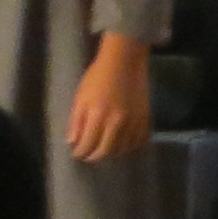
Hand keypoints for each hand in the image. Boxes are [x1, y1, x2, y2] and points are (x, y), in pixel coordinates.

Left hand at [66, 30, 154, 161]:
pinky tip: (121, 144)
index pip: (88, 144)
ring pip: (122, 149)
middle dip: (94, 156)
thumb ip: (76, 121)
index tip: (76, 153)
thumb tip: (72, 142)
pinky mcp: (145, 119)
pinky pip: (138, 141)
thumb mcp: (81, 97)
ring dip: (111, 152)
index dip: (80, 153)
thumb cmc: (98, 77)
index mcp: (98, 116)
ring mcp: (133, 122)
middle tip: (88, 155)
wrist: (124, 62)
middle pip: (106, 151)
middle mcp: (117, 123)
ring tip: (103, 149)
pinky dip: (129, 146)